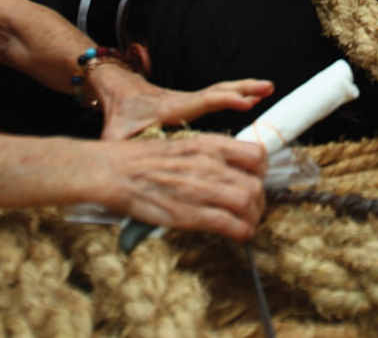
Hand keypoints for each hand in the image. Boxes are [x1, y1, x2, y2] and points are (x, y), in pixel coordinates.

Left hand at [97, 69, 273, 140]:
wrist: (121, 93)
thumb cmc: (120, 117)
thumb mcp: (116, 136)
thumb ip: (123, 153)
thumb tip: (126, 174)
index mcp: (170, 110)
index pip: (202, 101)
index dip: (225, 101)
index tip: (245, 101)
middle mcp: (184, 101)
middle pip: (218, 90)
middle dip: (243, 88)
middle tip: (266, 87)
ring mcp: (190, 100)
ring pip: (220, 90)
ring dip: (244, 88)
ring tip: (267, 89)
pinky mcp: (192, 103)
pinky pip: (218, 96)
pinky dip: (236, 94)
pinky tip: (252, 99)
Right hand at [98, 134, 266, 239]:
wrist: (117, 171)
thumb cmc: (146, 160)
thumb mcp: (185, 145)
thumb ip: (210, 156)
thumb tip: (232, 170)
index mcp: (209, 144)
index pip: (256, 154)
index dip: (261, 172)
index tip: (256, 180)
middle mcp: (210, 163)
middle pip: (255, 184)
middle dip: (259, 201)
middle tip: (253, 208)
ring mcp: (201, 189)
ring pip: (247, 203)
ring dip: (253, 217)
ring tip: (248, 223)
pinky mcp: (190, 214)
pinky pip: (229, 224)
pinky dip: (241, 231)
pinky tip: (241, 234)